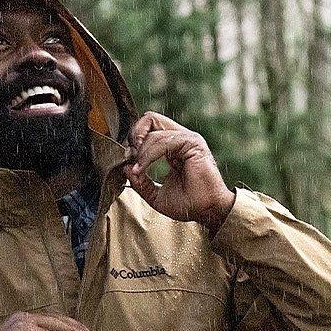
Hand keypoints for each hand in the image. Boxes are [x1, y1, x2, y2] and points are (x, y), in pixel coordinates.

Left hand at [123, 111, 234, 230]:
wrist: (206, 212)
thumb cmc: (187, 204)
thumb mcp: (154, 194)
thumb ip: (140, 181)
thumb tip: (124, 167)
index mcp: (173, 147)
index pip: (149, 128)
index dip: (134, 140)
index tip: (128, 161)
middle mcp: (181, 139)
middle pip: (150, 119)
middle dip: (135, 136)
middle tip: (130, 157)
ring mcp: (187, 139)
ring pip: (153, 132)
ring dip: (140, 152)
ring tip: (137, 170)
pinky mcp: (192, 143)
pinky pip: (163, 142)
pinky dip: (148, 156)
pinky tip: (142, 168)